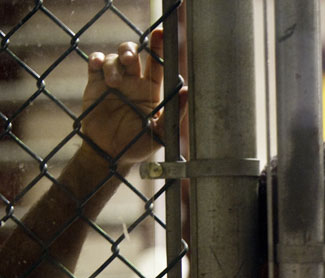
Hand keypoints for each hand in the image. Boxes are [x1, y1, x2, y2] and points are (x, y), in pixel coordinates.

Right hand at [81, 28, 168, 167]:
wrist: (110, 154)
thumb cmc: (138, 145)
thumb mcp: (160, 133)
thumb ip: (174, 113)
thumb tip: (186, 91)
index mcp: (151, 90)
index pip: (157, 65)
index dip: (159, 48)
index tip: (160, 34)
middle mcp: (133, 82)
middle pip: (133, 54)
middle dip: (130, 50)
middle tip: (129, 58)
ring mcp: (114, 82)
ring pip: (114, 59)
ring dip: (114, 64)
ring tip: (114, 82)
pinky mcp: (95, 85)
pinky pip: (95, 64)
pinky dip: (96, 60)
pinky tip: (98, 65)